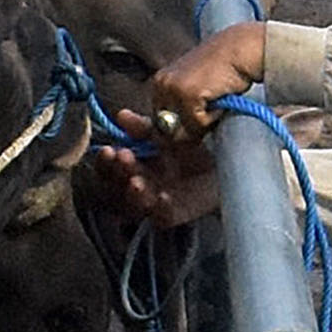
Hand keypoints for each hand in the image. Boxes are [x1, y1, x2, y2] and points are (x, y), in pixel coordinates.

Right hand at [94, 114, 221, 227]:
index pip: (110, 167)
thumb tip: (122, 115)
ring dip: (135, 193)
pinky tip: (162, 197)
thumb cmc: (191, 149)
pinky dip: (161, 208)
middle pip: (120, 186)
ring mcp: (156, 202)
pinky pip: (163, 217)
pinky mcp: (175, 214)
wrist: (225, 165)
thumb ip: (144, 127)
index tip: (107, 150)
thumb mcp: (166, 132)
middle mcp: (141, 186)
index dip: (106, 161)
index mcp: (135, 165)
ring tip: (136, 182)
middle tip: (123, 158)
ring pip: (137, 204)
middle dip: (119, 173)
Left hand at [143, 20, 269, 147]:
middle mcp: (162, 84)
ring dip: (202, 124)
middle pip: (167, 130)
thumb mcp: (196, 88)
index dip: (177, 129)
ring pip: (183, 129)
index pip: (158, 122)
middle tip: (208, 110)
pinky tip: (219, 98)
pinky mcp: (187, 93)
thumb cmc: (224, 68)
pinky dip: (213, 118)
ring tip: (214, 102)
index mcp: (160, 82)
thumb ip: (183, 109)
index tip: (195, 124)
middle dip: (188, 129)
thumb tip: (176, 140)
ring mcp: (173, 88)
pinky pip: (198, 124)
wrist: (240, 48)